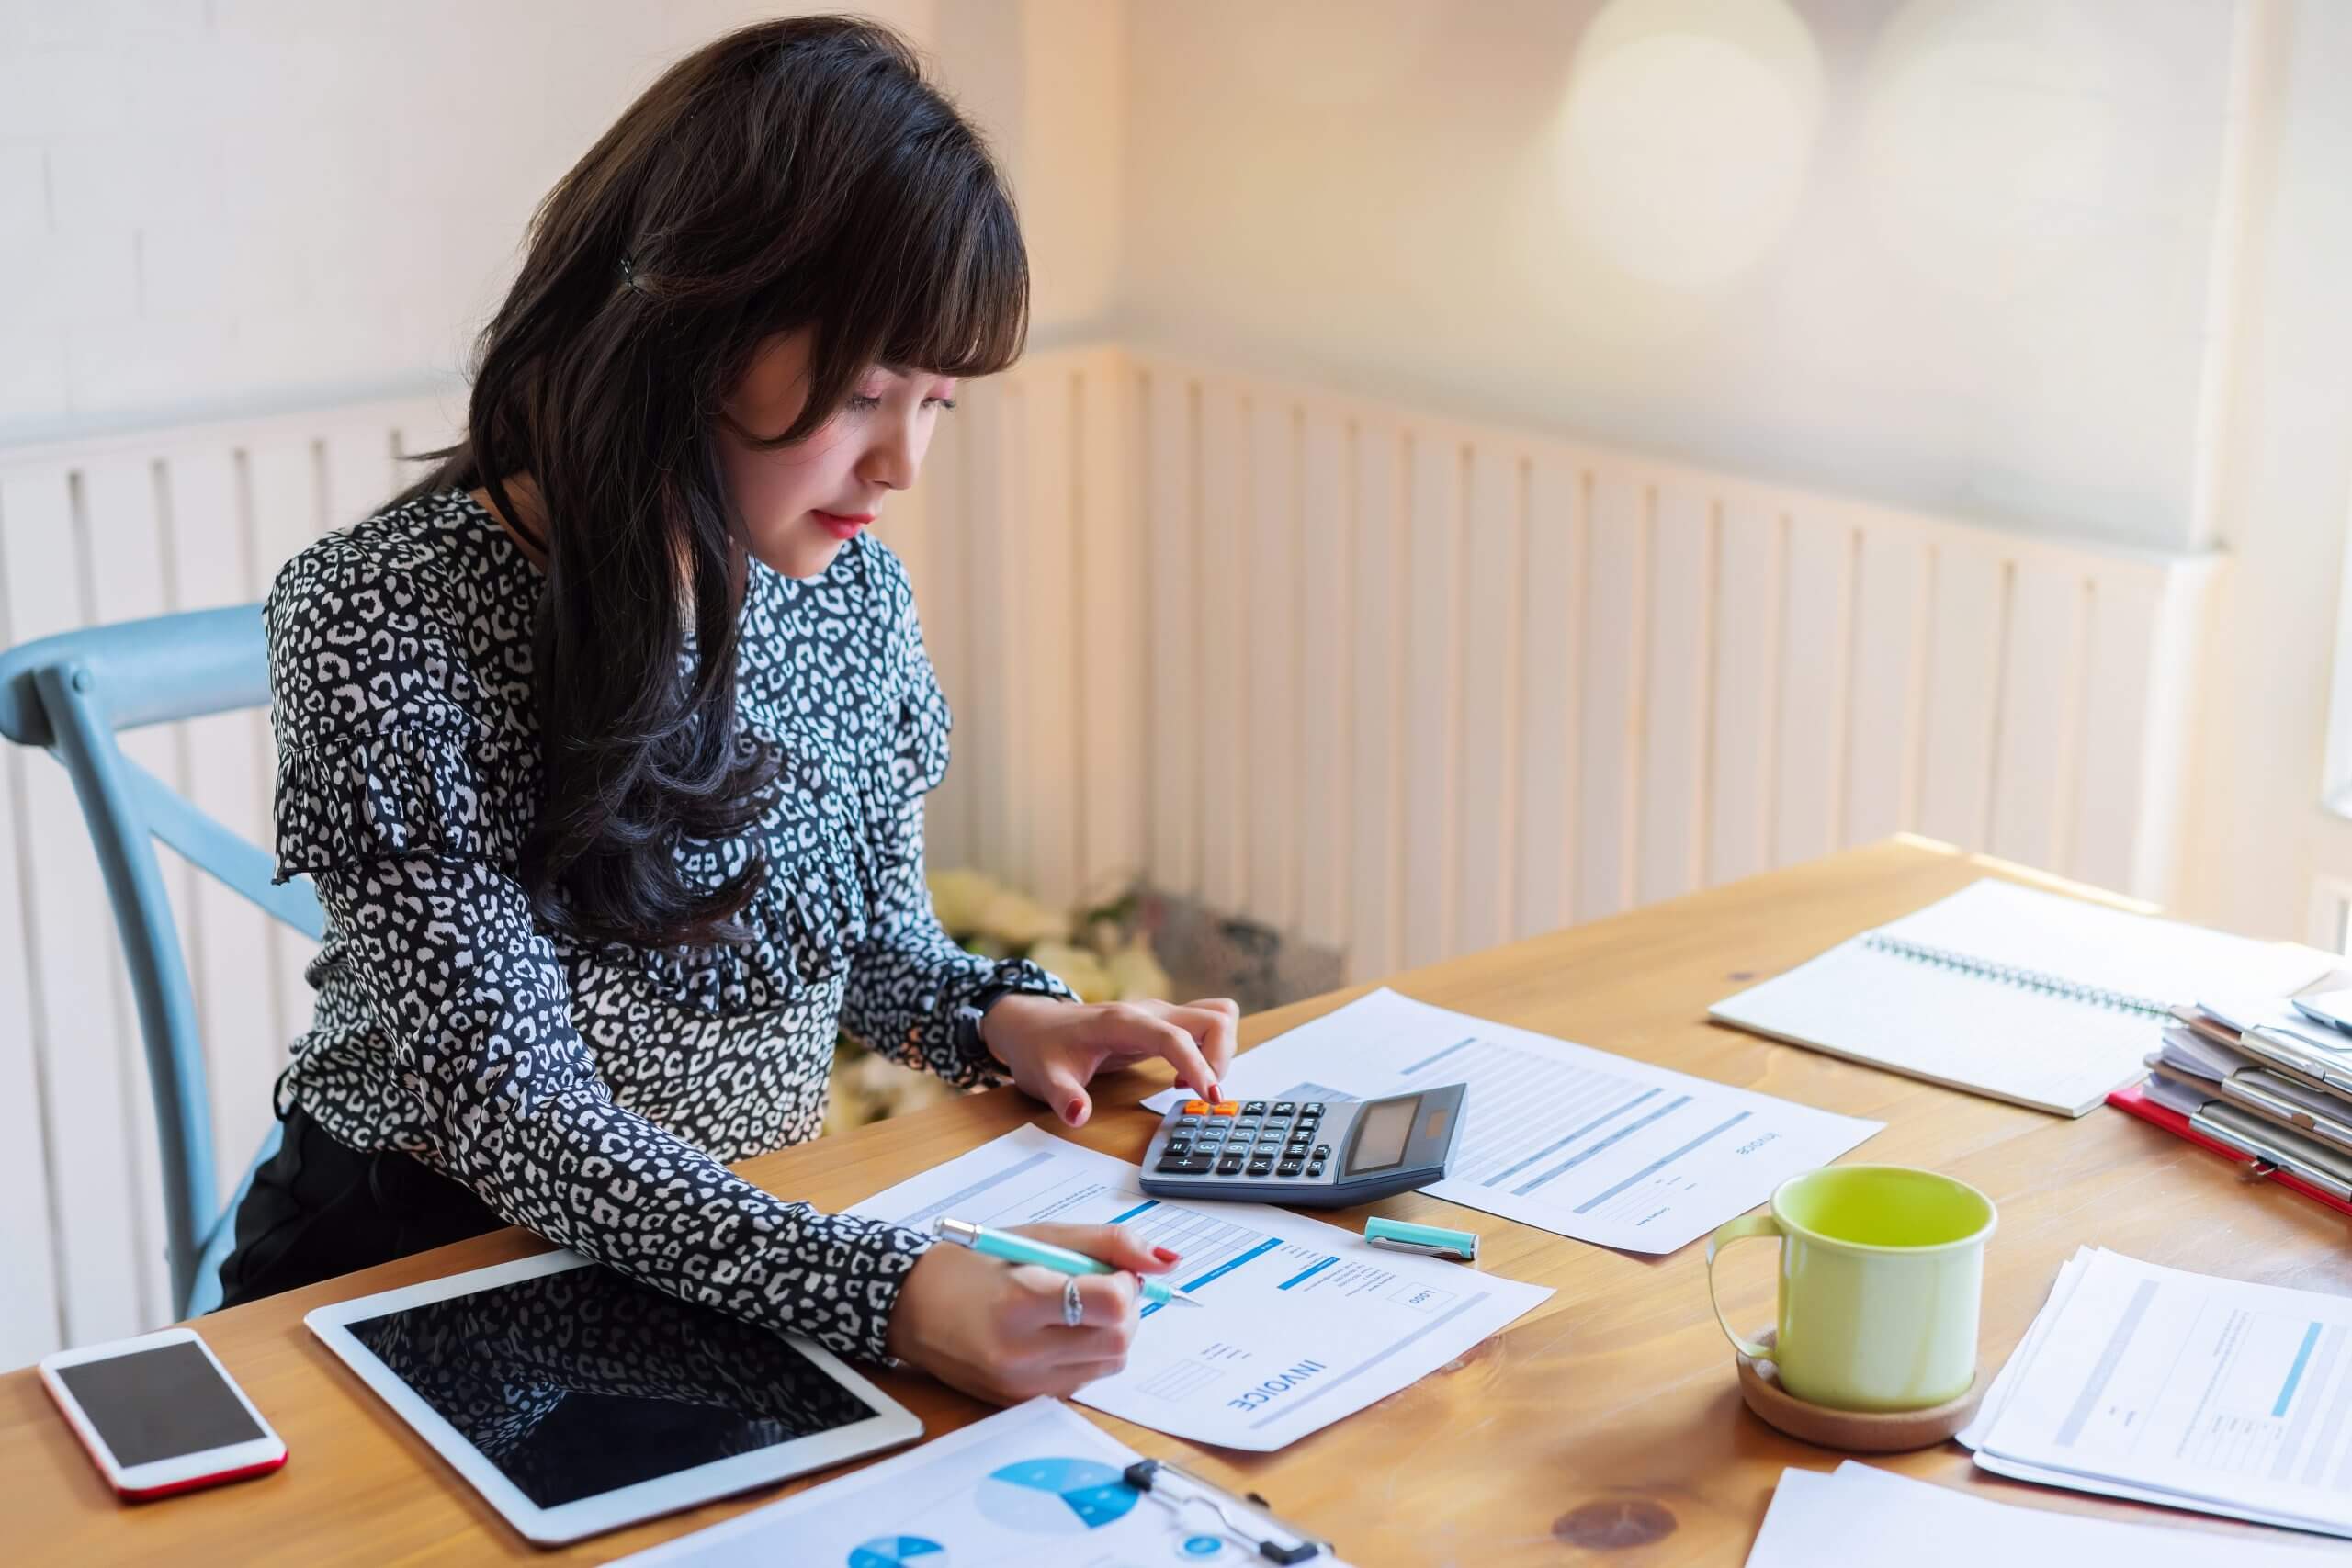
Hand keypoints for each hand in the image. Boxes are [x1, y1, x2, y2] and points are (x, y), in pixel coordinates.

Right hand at [885, 1223, 1182, 1402]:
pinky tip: (1058, 1333)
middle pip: (1119, 1340)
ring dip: (1111, 1333)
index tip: (1115, 1272)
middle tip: (1102, 1287)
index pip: (1111, 1304)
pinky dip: (1087, 1354)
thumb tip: (1167, 1260)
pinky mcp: (1022, 1402)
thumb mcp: (1040, 1236)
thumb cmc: (975, 1265)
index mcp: (1020, 1300)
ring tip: (1077, 1308)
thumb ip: (1109, 1243)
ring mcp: (1021, 1384)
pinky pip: (1084, 1380)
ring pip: (1110, 1364)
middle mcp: (1021, 1352)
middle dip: (1127, 1310)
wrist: (912, 1307)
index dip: (1127, 1284)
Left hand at [981, 995, 1239, 1126]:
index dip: (1197, 1065)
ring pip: (1217, 1016)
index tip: (1210, 1097)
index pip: (1174, 1037)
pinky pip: (1206, 1026)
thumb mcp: (1044, 1077)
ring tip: (1192, 1086)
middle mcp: (1148, 1012)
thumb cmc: (1041, 1048)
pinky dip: (1210, 1050)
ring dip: (1221, 1051)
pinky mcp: (1162, 1024)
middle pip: (1214, 1017)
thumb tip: (1078, 1116)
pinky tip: (1181, 1078)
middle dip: (1221, 1058)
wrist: (1033, 1025)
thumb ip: (1063, 1096)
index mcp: (1123, 1022)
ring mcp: (1158, 1015)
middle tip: (1202, 1096)